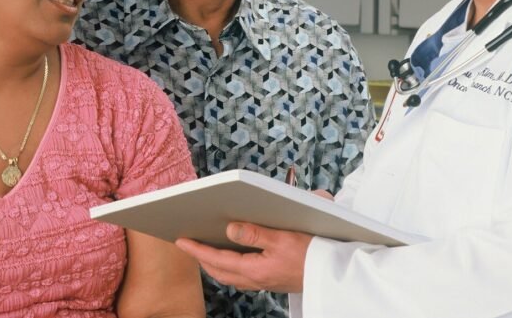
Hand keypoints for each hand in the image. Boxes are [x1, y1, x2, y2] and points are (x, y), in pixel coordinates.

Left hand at [175, 222, 311, 292]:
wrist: (330, 274)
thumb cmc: (311, 255)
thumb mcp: (283, 239)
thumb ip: (254, 234)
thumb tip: (229, 229)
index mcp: (254, 269)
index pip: (217, 259)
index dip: (197, 250)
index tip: (180, 241)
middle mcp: (255, 279)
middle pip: (219, 271)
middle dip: (201, 258)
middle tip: (187, 245)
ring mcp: (262, 281)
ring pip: (229, 275)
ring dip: (214, 263)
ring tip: (204, 250)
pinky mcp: (270, 279)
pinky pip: (241, 275)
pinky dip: (229, 265)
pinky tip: (232, 257)